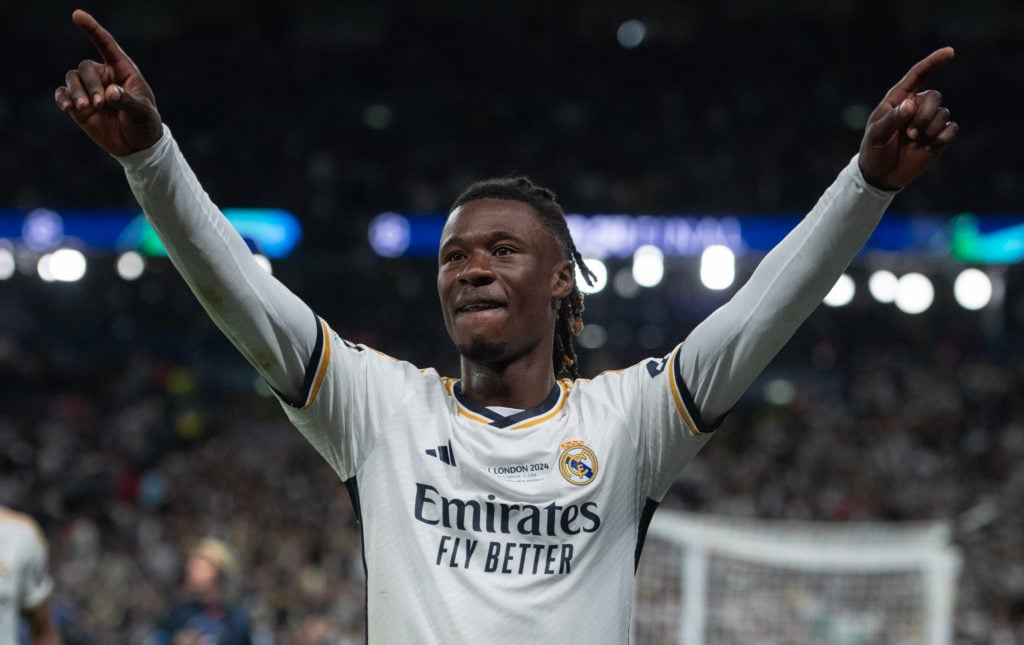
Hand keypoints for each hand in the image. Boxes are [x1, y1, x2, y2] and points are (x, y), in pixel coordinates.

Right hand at [54, 9, 161, 155]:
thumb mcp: (142, 112)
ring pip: (72, 79)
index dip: (92, 29)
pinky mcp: (79, 106)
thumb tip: (110, 92)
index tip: (77, 15)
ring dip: (76, 92)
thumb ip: (127, 101)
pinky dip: (62, 98)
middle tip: (101, 104)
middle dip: (90, 84)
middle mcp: (104, 76)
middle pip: (86, 68)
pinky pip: (63, 95)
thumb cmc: (144, 124)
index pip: (105, 45)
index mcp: (122, 70)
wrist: (137, 146)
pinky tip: (67, 107)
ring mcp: (89, 90)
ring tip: (85, 108)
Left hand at [858, 47, 958, 190]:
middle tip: (911, 133)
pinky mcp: (939, 137)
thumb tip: (910, 104)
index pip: (917, 75)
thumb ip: (891, 119)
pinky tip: (929, 146)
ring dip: (930, 128)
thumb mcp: (876, 135)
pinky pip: (952, 128)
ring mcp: (929, 122)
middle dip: (925, 114)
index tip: (949, 52)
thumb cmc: (874, 151)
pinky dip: (942, 136)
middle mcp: (916, 107)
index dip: (933, 62)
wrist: (881, 176)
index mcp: (898, 100)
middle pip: (934, 96)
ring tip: (914, 140)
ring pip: (944, 112)